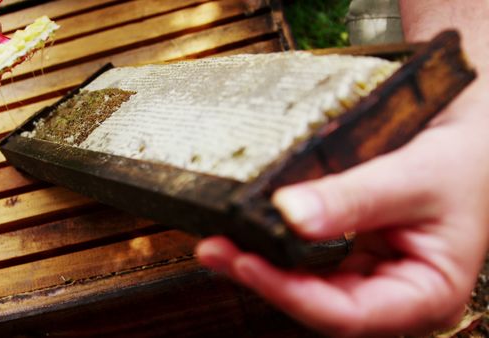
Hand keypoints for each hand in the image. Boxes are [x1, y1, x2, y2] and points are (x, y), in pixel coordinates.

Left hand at [196, 79, 488, 336]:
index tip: (247, 262)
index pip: (347, 315)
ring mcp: (371, 273)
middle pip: (318, 303)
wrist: (477, 133)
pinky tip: (247, 233)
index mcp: (425, 295)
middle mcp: (394, 293)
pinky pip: (309, 258)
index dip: (291, 294)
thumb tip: (288, 214)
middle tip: (216, 250)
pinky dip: (276, 246)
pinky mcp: (353, 251)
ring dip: (262, 265)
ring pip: (308, 284)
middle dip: (265, 280)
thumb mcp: (416, 176)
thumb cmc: (467, 159)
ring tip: (218, 243)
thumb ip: (355, 198)